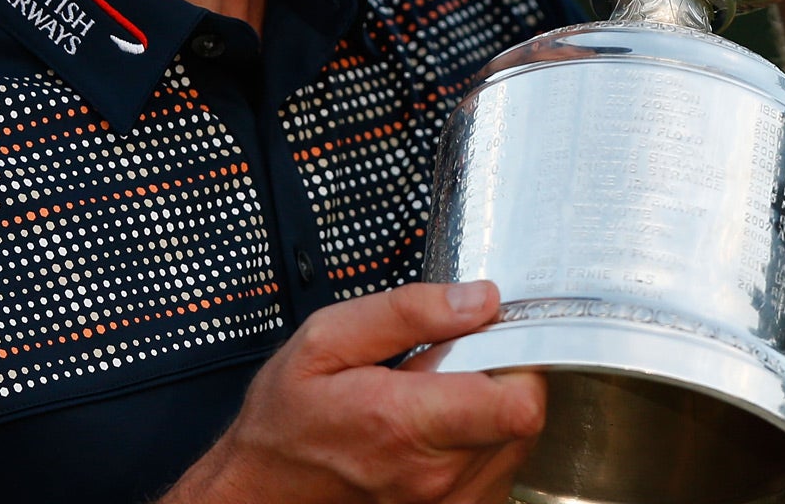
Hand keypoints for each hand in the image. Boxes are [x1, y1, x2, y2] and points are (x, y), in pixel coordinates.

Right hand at [168, 281, 543, 503]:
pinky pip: (494, 478)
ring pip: (515, 450)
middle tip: (449, 368)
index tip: (492, 340)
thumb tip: (478, 299)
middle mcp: (435, 478)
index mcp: (407, 425)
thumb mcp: (327, 340)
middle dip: (500, 381)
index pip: (519, 404)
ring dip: (490, 418)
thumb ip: (406, 312)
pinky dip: (478, 451)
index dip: (519, 361)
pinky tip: (436, 435)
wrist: (260, 495)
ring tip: (435, 403)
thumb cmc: (285, 424)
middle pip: (525, 422)